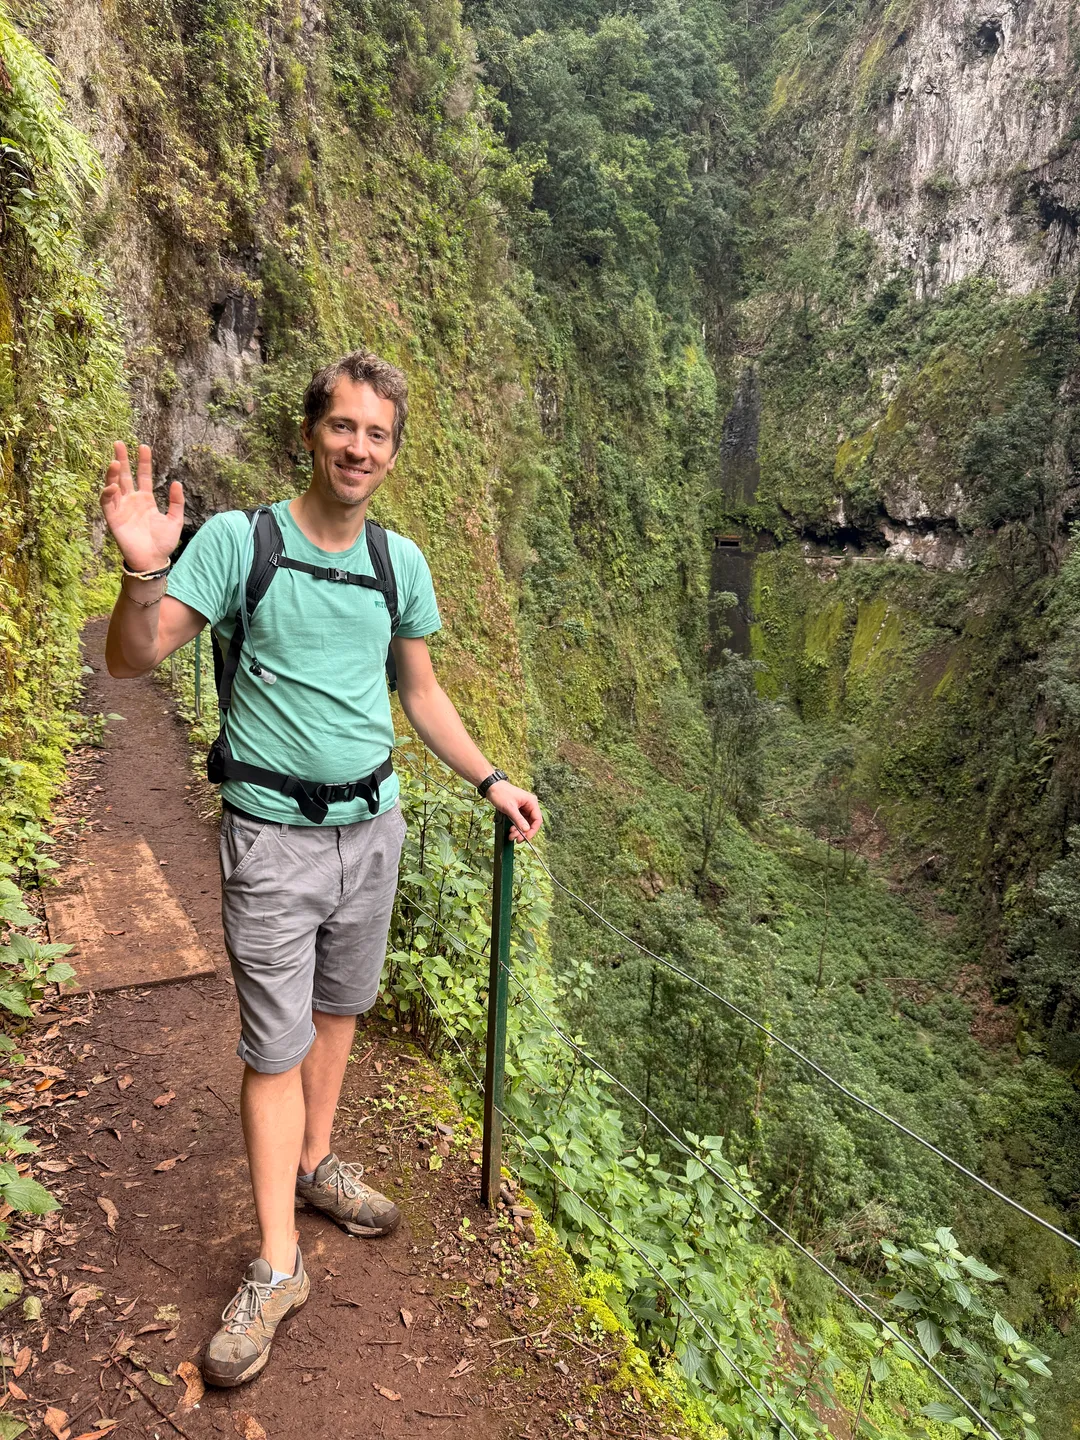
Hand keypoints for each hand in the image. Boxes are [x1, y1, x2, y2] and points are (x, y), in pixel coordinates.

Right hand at [100, 442, 183, 571]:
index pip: (142, 475)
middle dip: (121, 459)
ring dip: (112, 473)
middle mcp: (131, 501)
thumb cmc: (164, 543)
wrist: (153, 560)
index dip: (143, 461)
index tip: (143, 446)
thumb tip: (176, 482)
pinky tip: (113, 485)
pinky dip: (108, 493)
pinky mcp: (113, 519)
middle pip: (124, 475)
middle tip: (118, 443)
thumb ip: (176, 502)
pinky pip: (107, 503)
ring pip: (113, 486)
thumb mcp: (175, 520)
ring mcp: (121, 509)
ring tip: (114, 460)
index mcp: (145, 500)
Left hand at [487, 781, 541, 842]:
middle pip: (531, 823)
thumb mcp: (510, 808)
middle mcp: (529, 805)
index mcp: (531, 802)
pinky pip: (519, 821)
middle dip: (524, 832)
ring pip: (525, 823)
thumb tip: (526, 829)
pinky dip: (515, 827)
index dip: (532, 830)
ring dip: (519, 831)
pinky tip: (510, 830)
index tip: (526, 837)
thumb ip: (519, 819)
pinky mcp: (517, 810)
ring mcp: (523, 808)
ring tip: (511, 835)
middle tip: (516, 839)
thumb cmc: (501, 793)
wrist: (491, 787)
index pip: (537, 819)